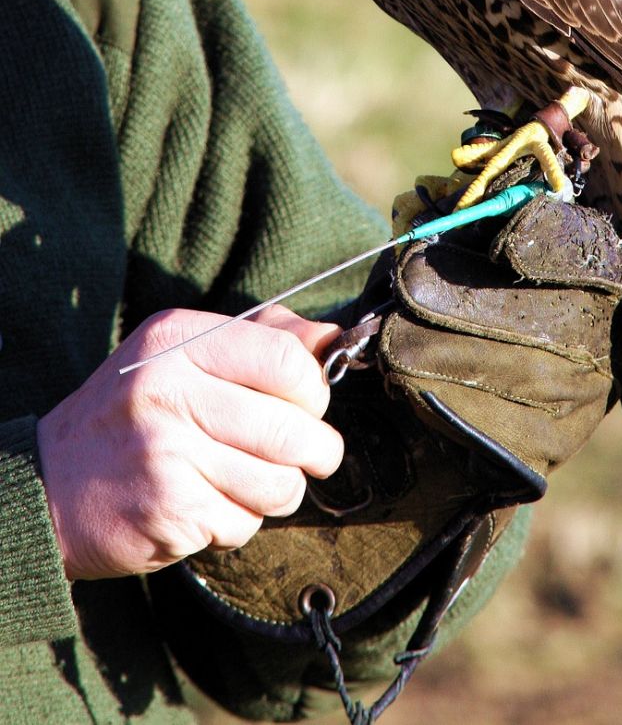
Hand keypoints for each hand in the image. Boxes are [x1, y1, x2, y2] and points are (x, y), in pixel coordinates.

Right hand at [36, 305, 342, 579]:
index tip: (306, 404)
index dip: (313, 389)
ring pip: (279, 484)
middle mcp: (169, 391)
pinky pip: (245, 523)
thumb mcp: (182, 352)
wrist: (50, 484)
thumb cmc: (134, 411)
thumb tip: (332, 339)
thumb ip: (261, 338)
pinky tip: (206, 503)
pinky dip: (237, 521)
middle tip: (303, 453)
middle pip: (293, 430)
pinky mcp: (169, 511)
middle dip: (315, 450)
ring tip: (245, 479)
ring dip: (277, 490)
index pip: (287, 360)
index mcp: (176, 341)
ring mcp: (167, 454)